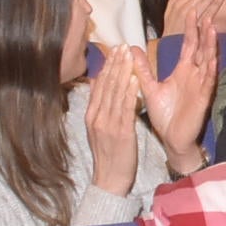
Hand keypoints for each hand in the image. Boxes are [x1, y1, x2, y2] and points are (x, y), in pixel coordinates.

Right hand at [84, 46, 141, 194]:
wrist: (109, 179)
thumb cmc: (109, 154)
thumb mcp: (99, 129)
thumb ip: (101, 109)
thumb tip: (103, 89)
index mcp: (91, 115)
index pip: (99, 86)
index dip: (107, 66)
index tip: (114, 51)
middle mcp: (97, 117)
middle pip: (105, 85)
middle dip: (114, 64)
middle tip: (122, 46)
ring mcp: (108, 124)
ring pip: (115, 93)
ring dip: (122, 72)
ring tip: (128, 55)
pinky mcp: (121, 132)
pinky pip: (125, 108)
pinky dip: (129, 91)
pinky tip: (134, 78)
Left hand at [140, 26, 220, 173]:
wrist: (172, 138)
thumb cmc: (164, 115)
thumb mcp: (150, 87)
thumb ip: (142, 69)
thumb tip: (132, 49)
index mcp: (183, 70)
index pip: (189, 45)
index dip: (191, 29)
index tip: (191, 12)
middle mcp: (194, 75)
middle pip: (202, 48)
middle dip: (205, 31)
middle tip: (207, 13)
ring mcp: (201, 85)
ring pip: (208, 60)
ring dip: (211, 45)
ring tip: (212, 28)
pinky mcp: (203, 97)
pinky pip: (209, 80)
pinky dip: (211, 68)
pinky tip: (213, 57)